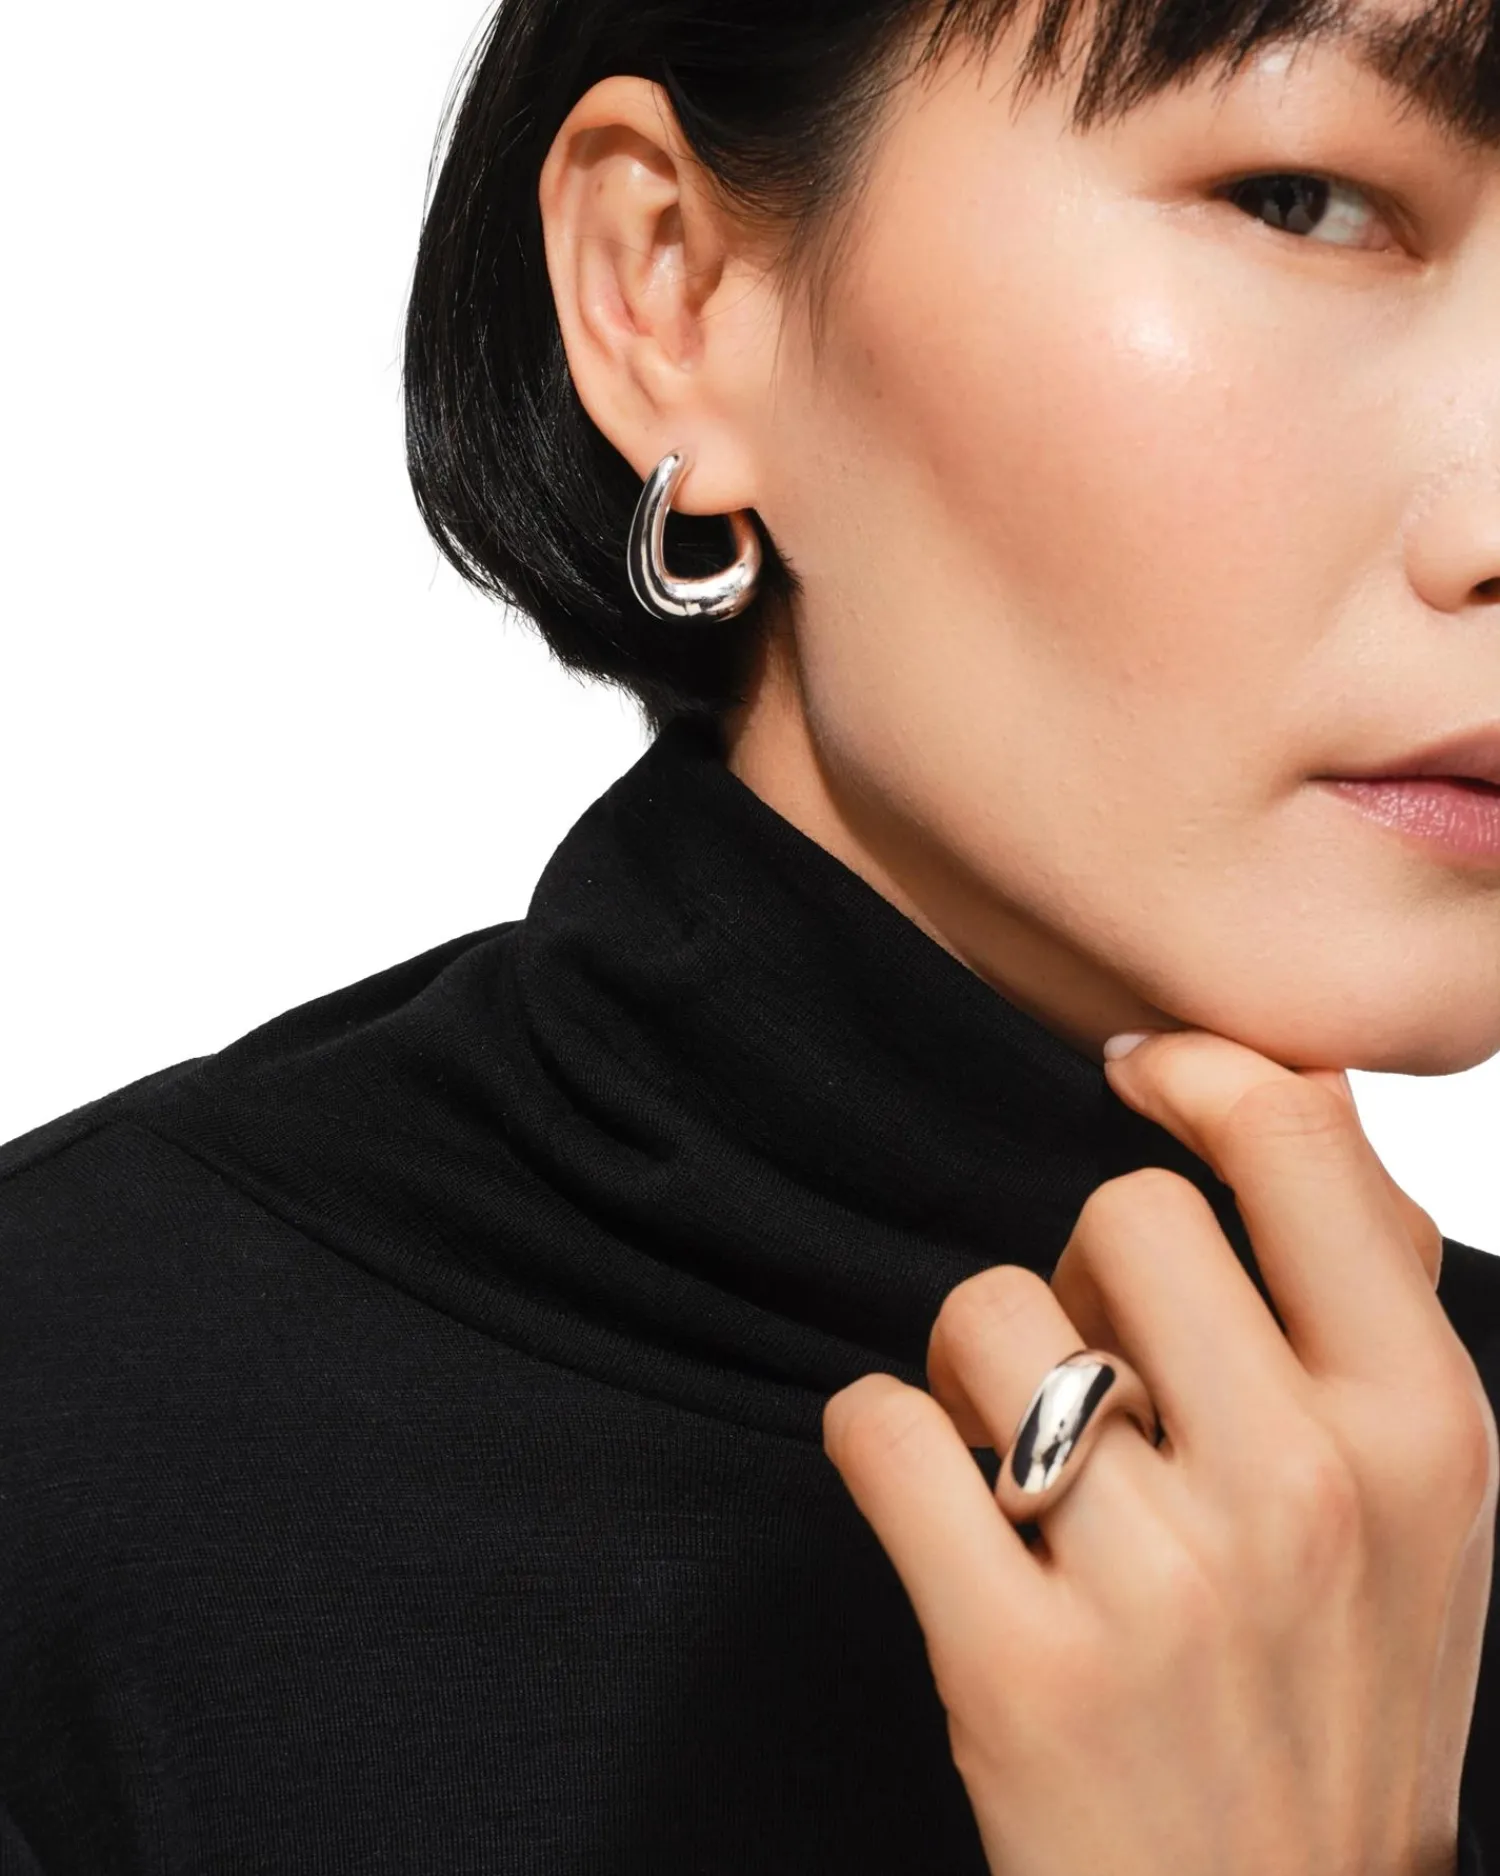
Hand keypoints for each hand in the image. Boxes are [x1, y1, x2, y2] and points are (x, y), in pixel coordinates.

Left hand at [821, 1031, 1497, 1875]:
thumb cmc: (1342, 1684)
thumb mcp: (1428, 1494)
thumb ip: (1374, 1289)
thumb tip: (1293, 1084)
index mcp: (1424, 1427)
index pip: (1298, 1145)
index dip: (1201, 1074)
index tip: (1136, 1077)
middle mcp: (1305, 1491)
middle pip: (1120, 1217)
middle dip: (1085, 1275)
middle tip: (1096, 1366)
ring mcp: (1160, 1584)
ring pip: (984, 1314)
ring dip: (975, 1372)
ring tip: (1025, 1464)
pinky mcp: (1018, 1666)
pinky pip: (879, 1429)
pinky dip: (880, 1440)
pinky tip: (932, 1498)